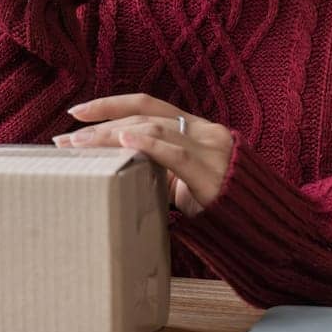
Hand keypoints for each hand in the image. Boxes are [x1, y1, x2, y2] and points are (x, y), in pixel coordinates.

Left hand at [52, 93, 232, 215]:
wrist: (266, 228)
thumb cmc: (220, 205)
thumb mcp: (186, 179)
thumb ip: (160, 165)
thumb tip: (116, 166)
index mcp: (196, 127)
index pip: (146, 103)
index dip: (110, 104)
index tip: (76, 112)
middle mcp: (204, 131)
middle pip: (143, 116)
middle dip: (99, 126)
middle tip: (65, 140)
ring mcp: (210, 150)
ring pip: (153, 129)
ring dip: (110, 136)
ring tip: (80, 146)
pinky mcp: (212, 174)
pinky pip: (176, 154)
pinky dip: (147, 144)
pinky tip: (124, 140)